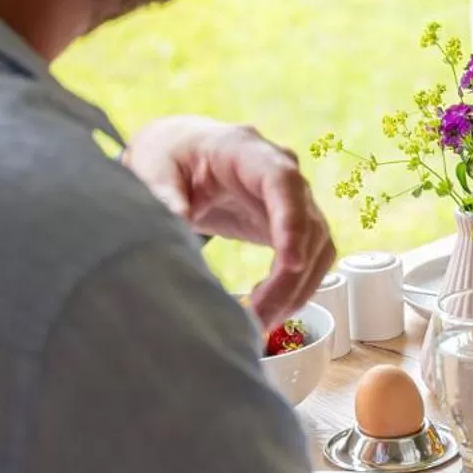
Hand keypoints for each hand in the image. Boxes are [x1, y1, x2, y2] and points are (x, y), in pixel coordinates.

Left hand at [124, 116, 335, 327]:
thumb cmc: (169, 157)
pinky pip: (311, 257)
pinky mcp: (291, 223)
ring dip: (297, 288)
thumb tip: (177, 220)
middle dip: (290, 276)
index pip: (283, 182)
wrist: (182, 152)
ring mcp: (293, 197)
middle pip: (307, 223)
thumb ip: (165, 194)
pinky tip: (271, 310)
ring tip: (263, 322)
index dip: (292, 221)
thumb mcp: (155, 169)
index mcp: (247, 150)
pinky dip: (298, 287)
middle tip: (260, 317)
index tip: (290, 263)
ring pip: (317, 245)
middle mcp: (281, 170)